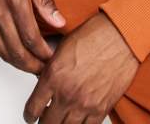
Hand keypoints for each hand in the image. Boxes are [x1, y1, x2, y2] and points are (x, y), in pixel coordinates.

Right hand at [0, 0, 65, 74]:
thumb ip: (45, 2)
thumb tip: (60, 22)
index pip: (31, 36)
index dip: (44, 52)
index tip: (54, 57)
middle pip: (16, 51)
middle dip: (33, 65)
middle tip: (46, 69)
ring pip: (3, 52)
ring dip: (20, 64)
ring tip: (34, 67)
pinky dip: (6, 55)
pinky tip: (17, 56)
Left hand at [22, 11, 139, 122]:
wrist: (121, 36)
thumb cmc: (95, 35)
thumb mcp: (63, 47)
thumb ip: (50, 68)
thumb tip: (42, 81)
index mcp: (53, 75)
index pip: (32, 108)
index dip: (29, 114)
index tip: (31, 115)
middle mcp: (67, 93)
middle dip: (43, 122)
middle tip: (45, 117)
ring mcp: (84, 104)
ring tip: (61, 118)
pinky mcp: (101, 109)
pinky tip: (78, 119)